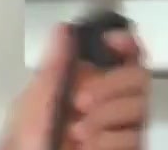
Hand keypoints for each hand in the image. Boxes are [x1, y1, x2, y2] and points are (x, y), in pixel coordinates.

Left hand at [0, 24, 150, 149]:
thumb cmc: (29, 144)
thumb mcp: (36, 101)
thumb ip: (54, 67)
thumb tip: (63, 31)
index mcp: (87, 84)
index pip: (122, 55)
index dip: (125, 43)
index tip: (113, 42)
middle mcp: (109, 103)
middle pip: (138, 76)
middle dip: (111, 84)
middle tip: (81, 99)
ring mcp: (119, 128)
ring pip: (139, 106)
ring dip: (104, 117)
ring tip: (77, 131)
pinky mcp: (127, 147)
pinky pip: (135, 136)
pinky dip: (107, 141)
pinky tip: (88, 145)